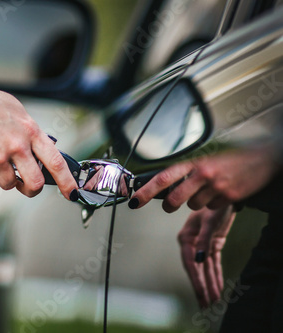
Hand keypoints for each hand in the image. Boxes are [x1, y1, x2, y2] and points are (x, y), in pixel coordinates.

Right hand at [0, 74, 77, 200]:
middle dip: (31, 189)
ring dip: (3, 177)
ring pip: (8, 184)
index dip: (67, 181)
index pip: (56, 162)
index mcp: (30, 130)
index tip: (72, 193)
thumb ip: (29, 131)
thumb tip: (40, 151)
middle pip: (35, 183)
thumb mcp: (15, 110)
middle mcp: (17, 146)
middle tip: (25, 186)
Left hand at [129, 145, 279, 211]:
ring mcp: (217, 187)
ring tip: (208, 189)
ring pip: (193, 206)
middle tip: (170, 204)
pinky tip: (222, 191)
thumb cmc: (230, 157)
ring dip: (196, 202)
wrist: (263, 157)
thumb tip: (164, 186)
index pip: (163, 178)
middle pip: (174, 200)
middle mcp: (203, 174)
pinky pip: (212, 208)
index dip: (146, 191)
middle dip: (169, 205)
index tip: (134, 201)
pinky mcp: (230, 197)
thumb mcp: (204, 159)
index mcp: (193, 161)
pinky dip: (213, 203)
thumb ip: (186, 171)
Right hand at [177, 206, 235, 307]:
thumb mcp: (208, 222)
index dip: (195, 279)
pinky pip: (213, 263)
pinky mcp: (212, 244)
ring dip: (209, 284)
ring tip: (213, 302)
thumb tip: (199, 260)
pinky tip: (218, 288)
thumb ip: (203, 241)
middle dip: (202, 287)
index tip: (201, 293)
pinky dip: (216, 275)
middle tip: (206, 305)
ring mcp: (201, 244)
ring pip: (205, 269)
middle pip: (196, 269)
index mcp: (186, 237)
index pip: (189, 263)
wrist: (221, 193)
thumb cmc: (212, 204)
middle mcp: (192, 243)